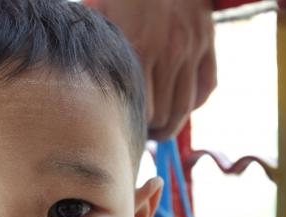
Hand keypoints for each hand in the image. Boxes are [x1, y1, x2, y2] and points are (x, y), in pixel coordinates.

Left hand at [96, 0, 216, 139]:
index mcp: (140, 49)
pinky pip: (207, 88)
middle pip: (165, 116)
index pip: (144, 112)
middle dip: (151, 131)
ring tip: (158, 128)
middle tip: (139, 132)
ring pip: (186, 108)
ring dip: (172, 125)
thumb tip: (78, 84)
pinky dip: (194, 103)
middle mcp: (170, 53)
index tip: (123, 128)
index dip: (134, 126)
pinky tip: (178, 105)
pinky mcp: (207, 44)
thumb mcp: (101, 14)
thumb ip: (97, 50)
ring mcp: (192, 50)